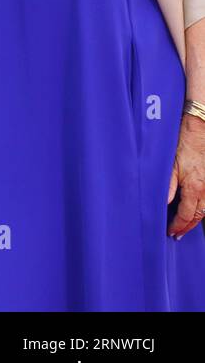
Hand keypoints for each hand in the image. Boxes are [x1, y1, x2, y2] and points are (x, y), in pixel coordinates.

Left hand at [168, 112, 204, 237]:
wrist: (199, 128)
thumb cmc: (182, 144)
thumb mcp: (170, 165)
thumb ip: (168, 186)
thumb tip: (163, 204)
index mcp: (195, 187)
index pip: (187, 214)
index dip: (179, 225)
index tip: (171, 232)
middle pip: (199, 215)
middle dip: (188, 226)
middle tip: (178, 234)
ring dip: (197, 218)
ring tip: (186, 225)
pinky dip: (204, 207)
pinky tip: (197, 208)